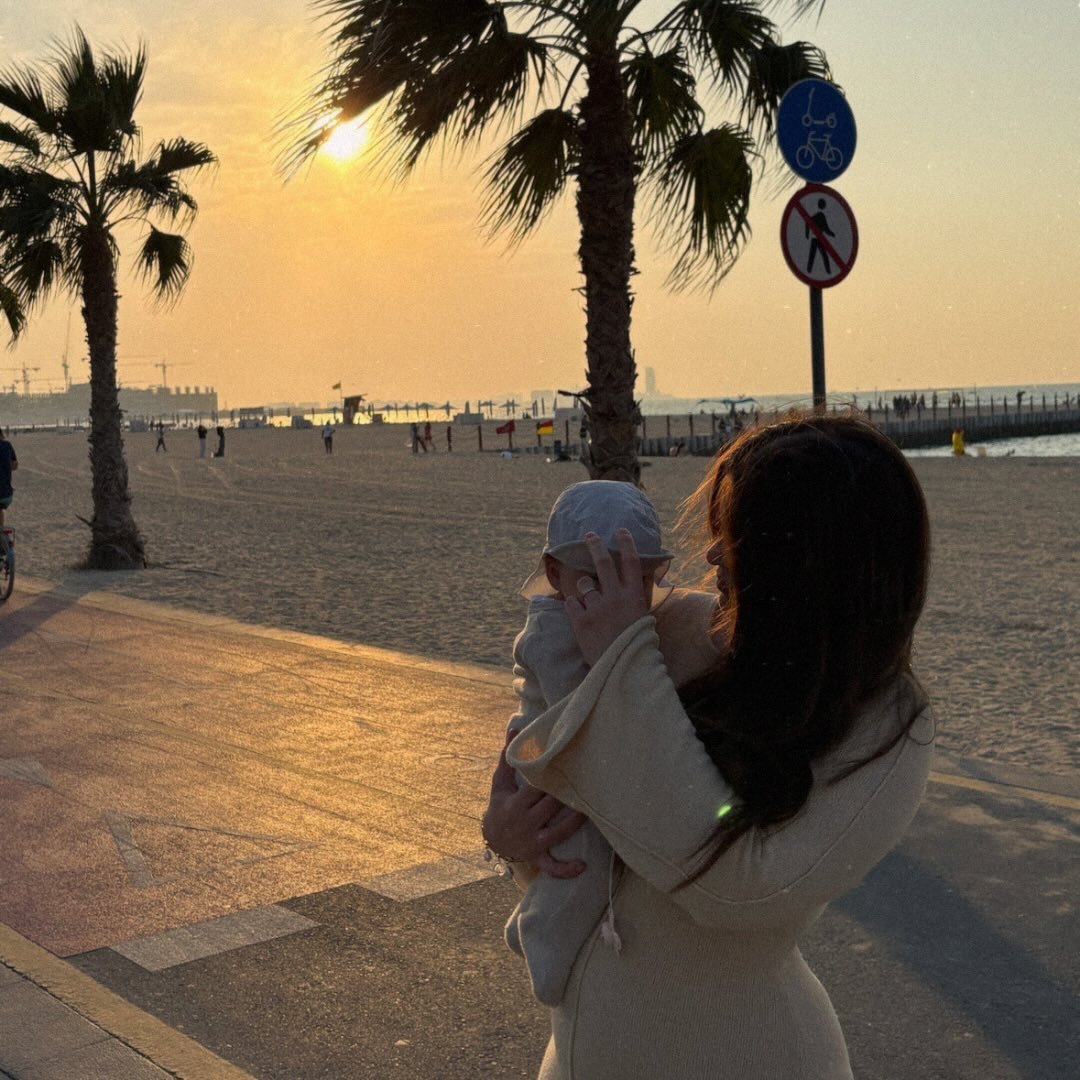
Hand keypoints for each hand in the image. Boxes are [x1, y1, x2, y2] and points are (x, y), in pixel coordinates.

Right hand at [483, 732, 587, 877]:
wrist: (492, 839)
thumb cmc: (499, 805)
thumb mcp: (499, 783)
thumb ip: (507, 757)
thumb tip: (514, 728)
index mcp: (514, 804)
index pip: (536, 789)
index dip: (551, 778)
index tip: (567, 765)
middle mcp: (524, 824)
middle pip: (550, 807)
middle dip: (565, 797)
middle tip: (585, 782)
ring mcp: (532, 843)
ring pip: (558, 832)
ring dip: (575, 822)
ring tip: (591, 808)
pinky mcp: (538, 858)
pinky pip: (552, 867)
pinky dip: (566, 869)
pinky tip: (583, 865)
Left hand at [564, 530, 649, 665]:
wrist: (622, 669)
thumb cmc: (637, 644)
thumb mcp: (644, 617)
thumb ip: (640, 595)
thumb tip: (643, 575)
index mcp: (633, 596)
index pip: (630, 562)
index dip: (626, 544)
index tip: (620, 530)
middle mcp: (615, 597)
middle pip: (602, 563)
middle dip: (595, 545)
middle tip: (589, 535)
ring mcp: (596, 607)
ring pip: (584, 584)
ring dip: (585, 588)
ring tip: (591, 600)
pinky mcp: (580, 620)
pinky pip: (571, 602)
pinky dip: (574, 606)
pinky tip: (580, 615)